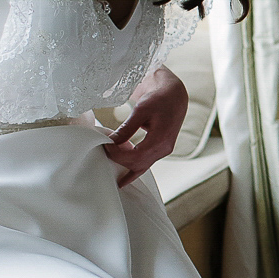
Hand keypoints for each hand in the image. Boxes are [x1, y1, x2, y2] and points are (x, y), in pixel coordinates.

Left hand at [104, 67, 188, 185]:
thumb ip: (127, 128)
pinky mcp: (160, 150)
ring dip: (124, 164)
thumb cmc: (159, 99)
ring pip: (141, 166)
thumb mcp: (141, 110)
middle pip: (137, 164)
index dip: (117, 154)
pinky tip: (123, 181)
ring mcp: (163, 151)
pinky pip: (145, 164)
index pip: (135, 156)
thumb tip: (112, 141)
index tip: (105, 145)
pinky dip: (133, 171)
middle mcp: (164, 149)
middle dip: (118, 159)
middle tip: (104, 149)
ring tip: (109, 161)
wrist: (174, 96)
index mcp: (160, 139)